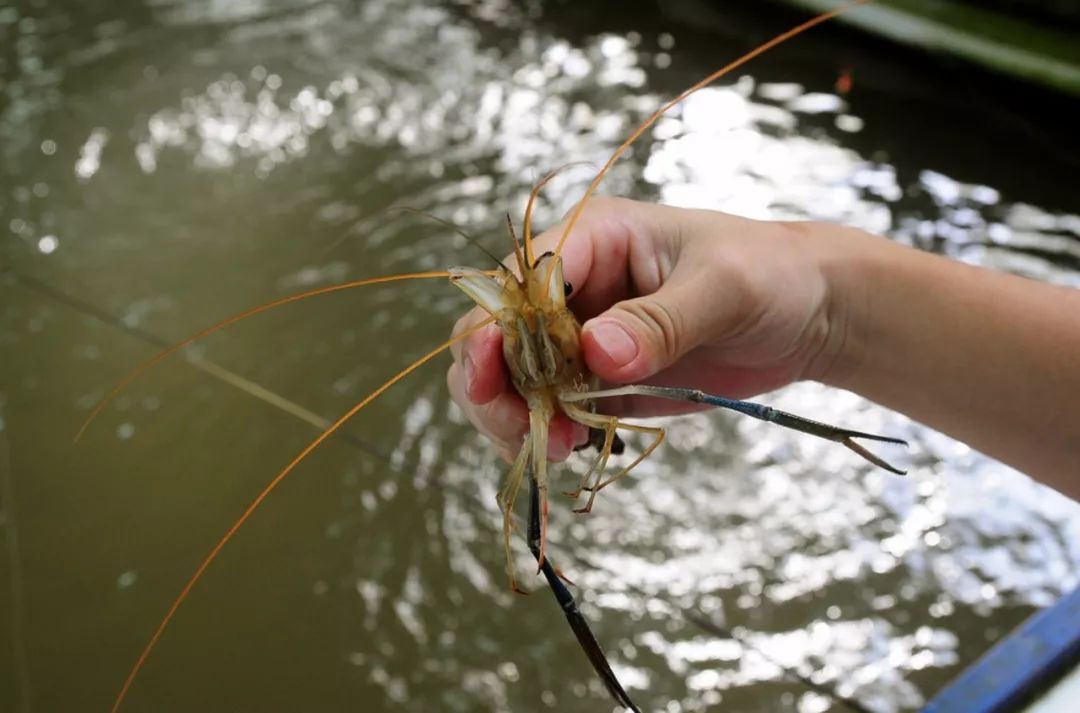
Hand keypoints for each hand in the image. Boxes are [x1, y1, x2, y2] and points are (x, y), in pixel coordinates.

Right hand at [447, 196, 871, 461]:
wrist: (810, 314)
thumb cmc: (772, 274)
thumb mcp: (724, 287)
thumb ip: (660, 319)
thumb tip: (595, 354)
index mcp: (592, 240)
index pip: (517, 283)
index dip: (496, 329)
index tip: (497, 375)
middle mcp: (572, 289)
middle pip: (494, 335)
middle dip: (492, 384)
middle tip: (527, 428)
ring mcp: (580, 338)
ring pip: (508, 379)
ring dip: (513, 417)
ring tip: (557, 448)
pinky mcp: (598, 382)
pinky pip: (547, 410)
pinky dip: (541, 435)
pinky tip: (567, 451)